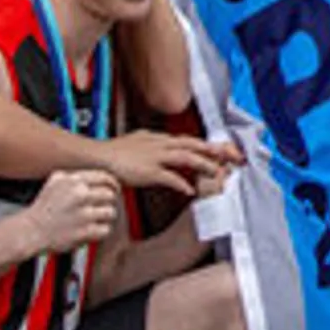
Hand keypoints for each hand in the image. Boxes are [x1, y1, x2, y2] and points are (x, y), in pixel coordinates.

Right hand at [24, 169, 120, 255]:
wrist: (30, 232)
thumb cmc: (43, 208)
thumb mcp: (55, 181)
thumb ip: (76, 174)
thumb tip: (98, 174)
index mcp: (74, 181)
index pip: (105, 177)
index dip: (113, 184)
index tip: (114, 190)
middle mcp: (80, 195)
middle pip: (110, 195)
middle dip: (107, 202)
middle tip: (102, 207)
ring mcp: (83, 214)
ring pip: (110, 212)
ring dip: (105, 217)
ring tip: (96, 220)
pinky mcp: (84, 232)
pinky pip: (105, 229)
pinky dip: (100, 231)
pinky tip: (92, 230)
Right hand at [99, 131, 243, 195]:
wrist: (97, 157)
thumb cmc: (115, 151)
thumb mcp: (139, 140)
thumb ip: (155, 142)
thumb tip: (166, 143)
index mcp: (160, 139)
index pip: (189, 140)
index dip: (207, 145)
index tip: (223, 151)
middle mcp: (161, 145)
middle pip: (193, 145)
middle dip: (214, 150)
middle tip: (232, 157)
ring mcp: (155, 157)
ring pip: (186, 157)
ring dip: (203, 164)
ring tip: (217, 172)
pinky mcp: (147, 171)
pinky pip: (168, 177)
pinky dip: (181, 183)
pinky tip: (190, 190)